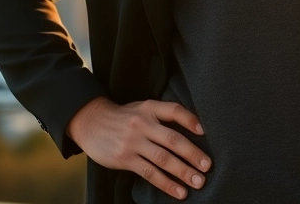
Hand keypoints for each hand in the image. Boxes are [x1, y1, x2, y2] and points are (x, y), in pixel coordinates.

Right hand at [67, 96, 211, 199]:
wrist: (91, 122)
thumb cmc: (123, 117)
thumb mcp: (142, 109)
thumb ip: (162, 116)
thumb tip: (193, 130)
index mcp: (149, 108)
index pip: (174, 111)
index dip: (190, 120)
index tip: (204, 131)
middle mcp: (143, 124)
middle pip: (172, 139)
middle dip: (193, 154)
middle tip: (207, 166)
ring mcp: (133, 142)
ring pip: (163, 159)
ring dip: (183, 172)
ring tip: (198, 182)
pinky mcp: (125, 158)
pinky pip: (150, 173)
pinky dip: (166, 184)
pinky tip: (179, 191)